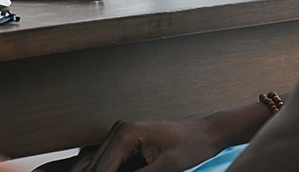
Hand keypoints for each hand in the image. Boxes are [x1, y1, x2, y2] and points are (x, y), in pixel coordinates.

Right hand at [71, 118, 219, 171]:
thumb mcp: (167, 167)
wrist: (204, 133)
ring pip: (97, 161)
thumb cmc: (190, 147)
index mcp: (125, 133)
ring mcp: (121, 134)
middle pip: (94, 163)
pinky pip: (109, 159)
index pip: (101, 167)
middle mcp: (118, 130)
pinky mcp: (127, 141)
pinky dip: (104, 170)